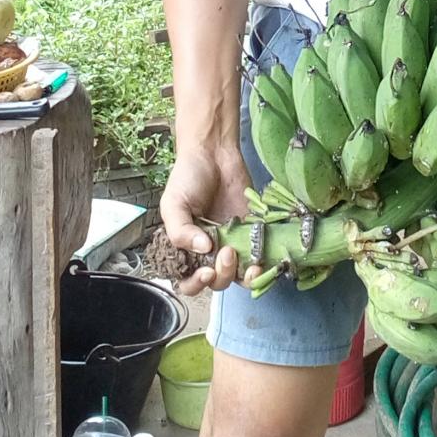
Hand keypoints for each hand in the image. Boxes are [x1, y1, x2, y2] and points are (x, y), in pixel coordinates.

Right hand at [160, 144, 251, 295]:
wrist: (214, 153)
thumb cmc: (188, 178)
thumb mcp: (173, 204)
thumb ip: (180, 231)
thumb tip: (204, 249)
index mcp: (186, 249)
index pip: (188, 280)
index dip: (196, 283)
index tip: (206, 271)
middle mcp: (209, 252)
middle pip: (216, 282)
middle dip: (222, 275)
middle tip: (226, 252)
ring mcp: (233, 244)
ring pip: (239, 276)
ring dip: (244, 277)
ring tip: (249, 263)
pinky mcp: (252, 234)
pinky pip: (258, 258)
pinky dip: (262, 266)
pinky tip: (263, 262)